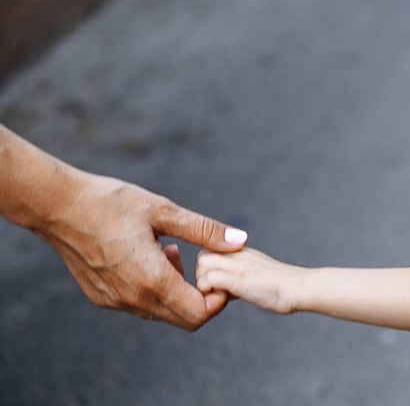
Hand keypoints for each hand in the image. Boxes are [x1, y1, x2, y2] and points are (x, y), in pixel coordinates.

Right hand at [38, 170, 247, 330]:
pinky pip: (139, 305)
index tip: (220, 272)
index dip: (218, 299)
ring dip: (177, 290)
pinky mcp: (101, 297)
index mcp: (152, 280)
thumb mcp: (164, 211)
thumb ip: (204, 230)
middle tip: (201, 262)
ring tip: (171, 251)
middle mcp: (132, 299)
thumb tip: (241, 241)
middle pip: (184, 318)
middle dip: (201, 295)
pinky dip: (154, 288)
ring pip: (161, 312)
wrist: (56, 206)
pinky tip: (150, 255)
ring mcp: (114, 301)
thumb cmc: (111, 203)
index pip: (199, 314)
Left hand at [196, 247, 300, 313]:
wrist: (300, 287)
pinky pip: (209, 279)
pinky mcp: (238, 279)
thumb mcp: (259, 273)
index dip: (211, 270)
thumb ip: (243, 273)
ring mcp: (238, 265)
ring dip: (206, 283)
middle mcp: (238, 253)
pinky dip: (211, 291)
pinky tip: (229, 299)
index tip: (223, 285)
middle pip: (202, 256)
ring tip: (225, 295)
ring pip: (202, 264)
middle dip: (204, 275)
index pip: (211, 252)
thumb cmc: (284, 287)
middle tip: (220, 291)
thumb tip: (230, 284)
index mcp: (242, 251)